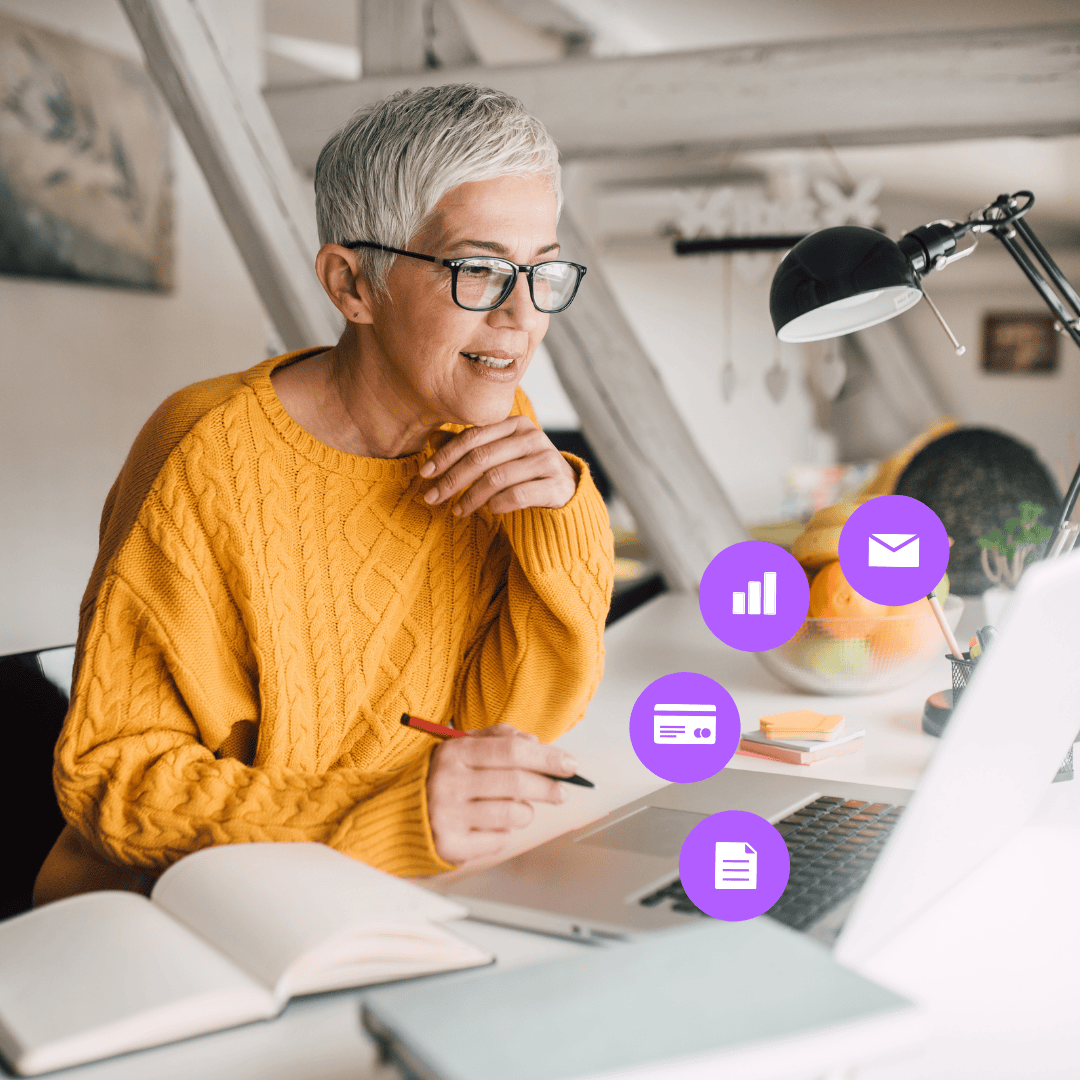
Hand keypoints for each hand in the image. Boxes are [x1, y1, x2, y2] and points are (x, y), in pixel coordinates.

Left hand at [420, 416, 576, 514]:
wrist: (566, 491)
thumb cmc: (524, 472)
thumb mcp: (497, 455)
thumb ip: (469, 447)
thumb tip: (432, 439)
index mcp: (515, 424)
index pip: (472, 436)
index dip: (445, 455)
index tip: (424, 474)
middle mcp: (533, 437)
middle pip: (481, 457)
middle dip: (452, 479)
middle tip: (432, 498)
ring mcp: (547, 460)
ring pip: (497, 477)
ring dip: (471, 497)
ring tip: (458, 510)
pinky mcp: (556, 485)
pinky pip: (518, 495)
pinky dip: (498, 504)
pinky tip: (489, 511)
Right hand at [426, 724, 577, 864]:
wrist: (401, 814)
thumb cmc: (443, 777)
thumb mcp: (463, 747)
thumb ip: (499, 738)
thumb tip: (535, 741)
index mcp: (455, 752)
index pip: (512, 750)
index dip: (547, 757)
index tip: (570, 764)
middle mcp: (449, 782)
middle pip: (516, 782)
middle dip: (548, 787)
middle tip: (562, 792)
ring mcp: (448, 815)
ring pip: (512, 813)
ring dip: (526, 812)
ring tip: (519, 809)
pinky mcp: (450, 845)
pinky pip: (499, 840)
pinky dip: (505, 833)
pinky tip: (492, 825)